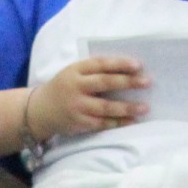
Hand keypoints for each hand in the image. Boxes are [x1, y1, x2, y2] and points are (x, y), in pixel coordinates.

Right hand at [28, 57, 149, 138]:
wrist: (39, 110)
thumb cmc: (64, 88)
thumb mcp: (73, 73)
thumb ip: (94, 71)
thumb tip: (127, 71)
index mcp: (75, 70)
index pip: (100, 65)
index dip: (120, 64)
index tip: (138, 65)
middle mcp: (75, 87)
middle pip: (105, 83)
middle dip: (128, 82)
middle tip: (147, 82)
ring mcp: (77, 107)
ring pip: (105, 107)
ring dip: (127, 107)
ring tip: (145, 107)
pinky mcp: (78, 123)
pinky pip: (102, 123)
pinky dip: (118, 123)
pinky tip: (131, 121)